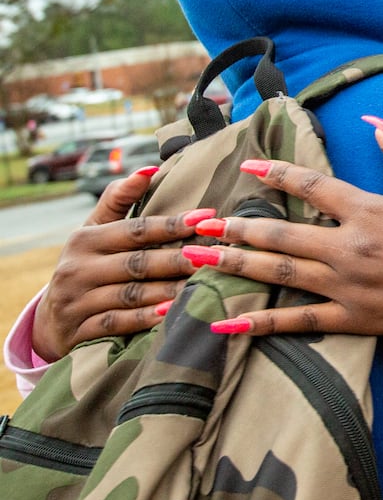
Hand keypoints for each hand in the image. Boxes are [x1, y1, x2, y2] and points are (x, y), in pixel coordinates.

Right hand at [33, 169, 202, 361]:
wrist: (51, 321)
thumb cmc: (86, 265)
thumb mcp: (93, 231)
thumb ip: (119, 199)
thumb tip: (150, 169)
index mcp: (85, 240)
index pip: (135, 230)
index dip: (172, 224)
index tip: (207, 216)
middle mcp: (78, 269)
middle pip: (138, 263)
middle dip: (179, 259)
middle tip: (215, 255)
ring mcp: (78, 301)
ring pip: (132, 294)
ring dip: (169, 289)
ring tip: (204, 283)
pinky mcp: (81, 331)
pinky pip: (119, 323)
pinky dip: (146, 319)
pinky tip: (172, 313)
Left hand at [183, 125, 382, 356]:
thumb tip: (376, 124)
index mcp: (371, 208)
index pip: (310, 187)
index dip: (275, 176)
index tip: (247, 169)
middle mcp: (353, 245)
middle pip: (279, 235)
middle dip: (233, 229)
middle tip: (196, 226)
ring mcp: (353, 286)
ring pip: (280, 275)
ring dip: (234, 267)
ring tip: (196, 263)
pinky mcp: (361, 320)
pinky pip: (300, 323)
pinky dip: (261, 325)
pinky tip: (226, 326)